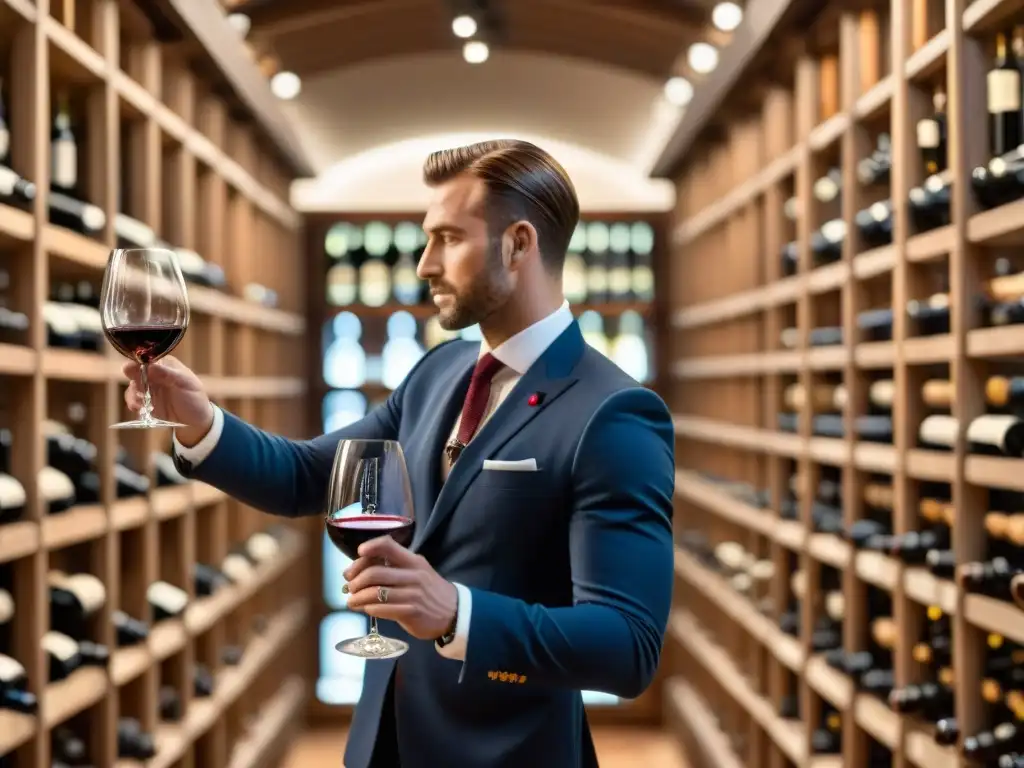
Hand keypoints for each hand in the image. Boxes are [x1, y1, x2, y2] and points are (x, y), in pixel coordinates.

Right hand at [122, 356, 212, 444]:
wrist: (196, 420)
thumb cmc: (195, 398)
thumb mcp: (186, 383)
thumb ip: (168, 374)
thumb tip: (149, 366)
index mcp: (165, 364)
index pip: (147, 359)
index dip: (138, 364)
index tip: (131, 371)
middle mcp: (154, 374)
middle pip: (135, 371)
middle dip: (134, 380)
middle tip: (139, 390)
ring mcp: (149, 388)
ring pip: (133, 386)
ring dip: (132, 394)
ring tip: (139, 403)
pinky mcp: (145, 401)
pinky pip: (133, 399)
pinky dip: (133, 403)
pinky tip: (137, 408)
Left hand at [343, 536, 457, 640]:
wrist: (454, 612)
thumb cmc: (430, 590)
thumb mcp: (418, 572)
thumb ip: (395, 568)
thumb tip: (362, 570)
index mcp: (413, 561)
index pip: (388, 545)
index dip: (370, 547)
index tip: (359, 553)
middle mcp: (412, 575)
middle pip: (374, 572)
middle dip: (356, 580)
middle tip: (350, 586)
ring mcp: (412, 594)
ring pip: (375, 592)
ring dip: (358, 597)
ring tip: (351, 601)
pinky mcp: (410, 612)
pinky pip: (382, 609)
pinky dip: (369, 608)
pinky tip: (365, 609)